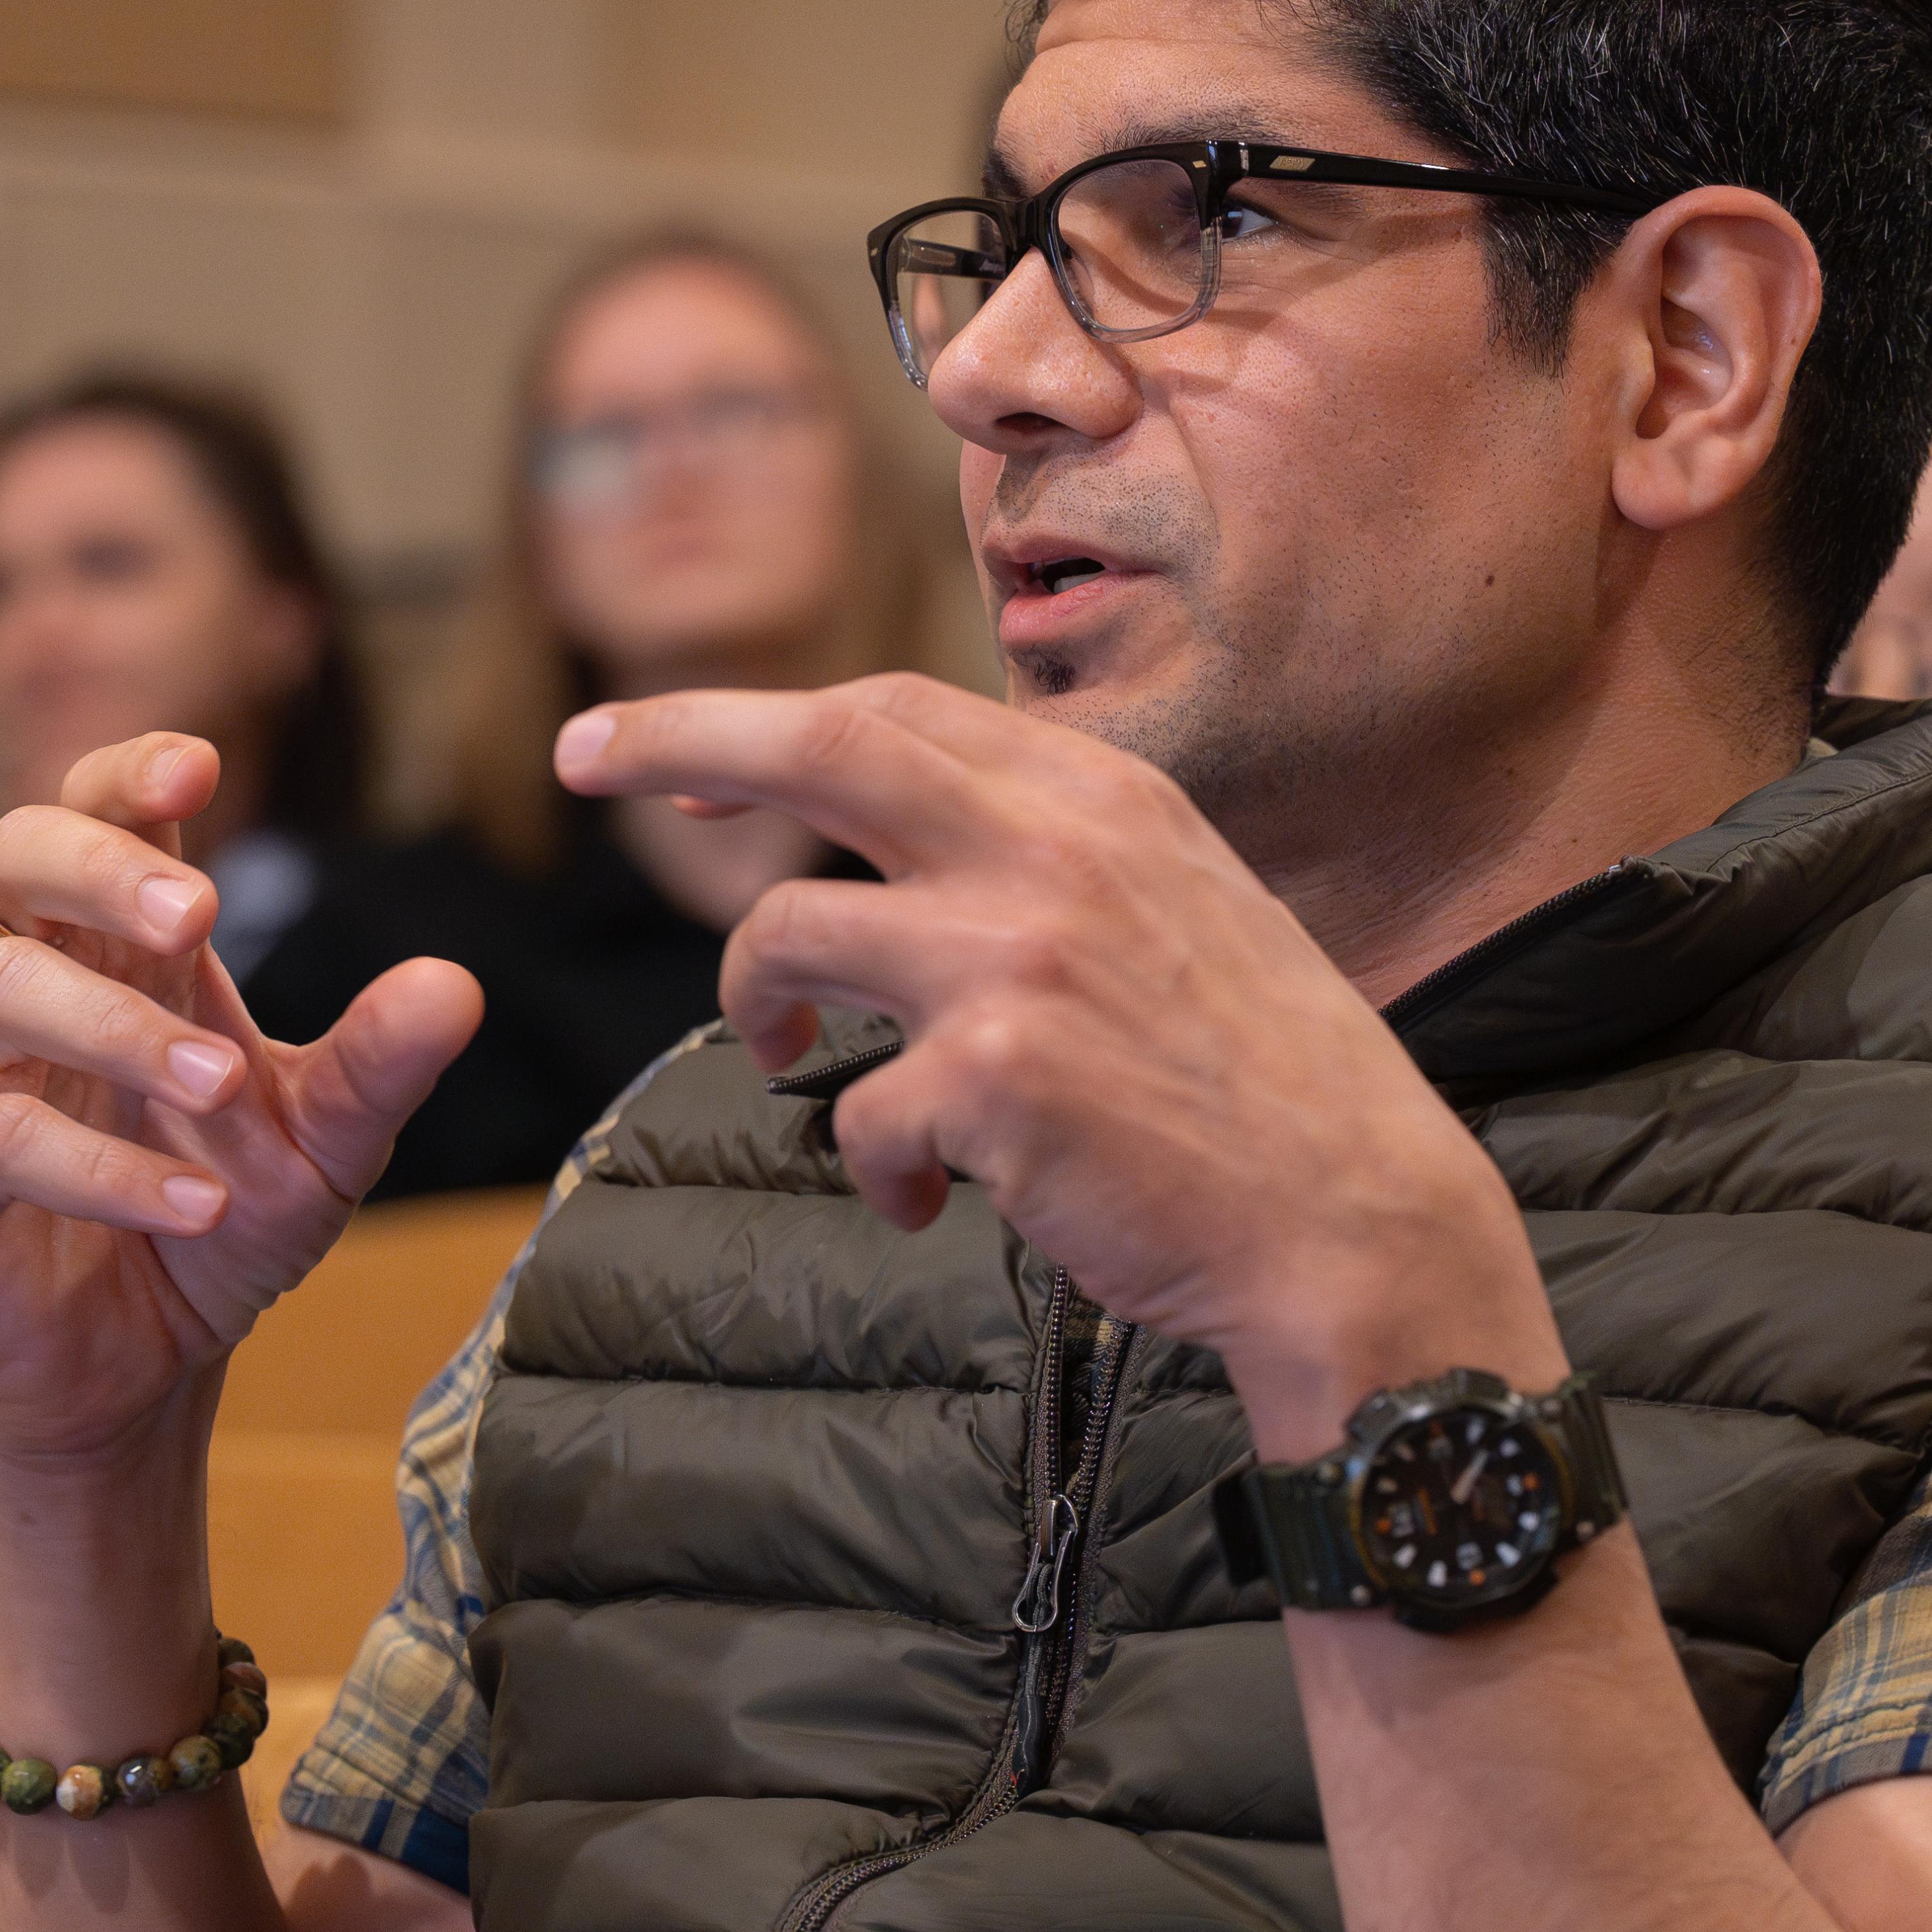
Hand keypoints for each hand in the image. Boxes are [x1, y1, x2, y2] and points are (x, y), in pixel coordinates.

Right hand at [0, 733, 482, 1469]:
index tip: (199, 770)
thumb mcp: (328, 1142)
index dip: (130, 777)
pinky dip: (95, 1168)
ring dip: (118, 1031)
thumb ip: (380, 1063)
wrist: (150, 1359)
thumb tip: (457, 984)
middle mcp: (37, 987)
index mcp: (126, 951)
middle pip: (16, 858)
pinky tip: (193, 1206)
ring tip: (219, 1084)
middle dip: (103, 869)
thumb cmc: (225, 1215)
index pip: (99, 814)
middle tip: (200, 916)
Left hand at [556, 675, 1556, 1447]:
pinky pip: (858, 1118)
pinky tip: (931, 1205)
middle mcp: (1056, 850)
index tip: (675, 753)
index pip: (899, 710)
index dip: (767, 721)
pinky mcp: (994, 1081)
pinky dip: (877, 1171)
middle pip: (820, 747)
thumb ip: (1060, 855)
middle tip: (577, 752)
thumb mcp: (1186, 907)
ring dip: (759, 1002)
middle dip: (676, 737)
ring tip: (791, 1056)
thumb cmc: (1269, 1086)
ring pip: (789, 937)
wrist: (1354, 1221)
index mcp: (1104, 798)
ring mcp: (1019, 957)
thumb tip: (917, 844)